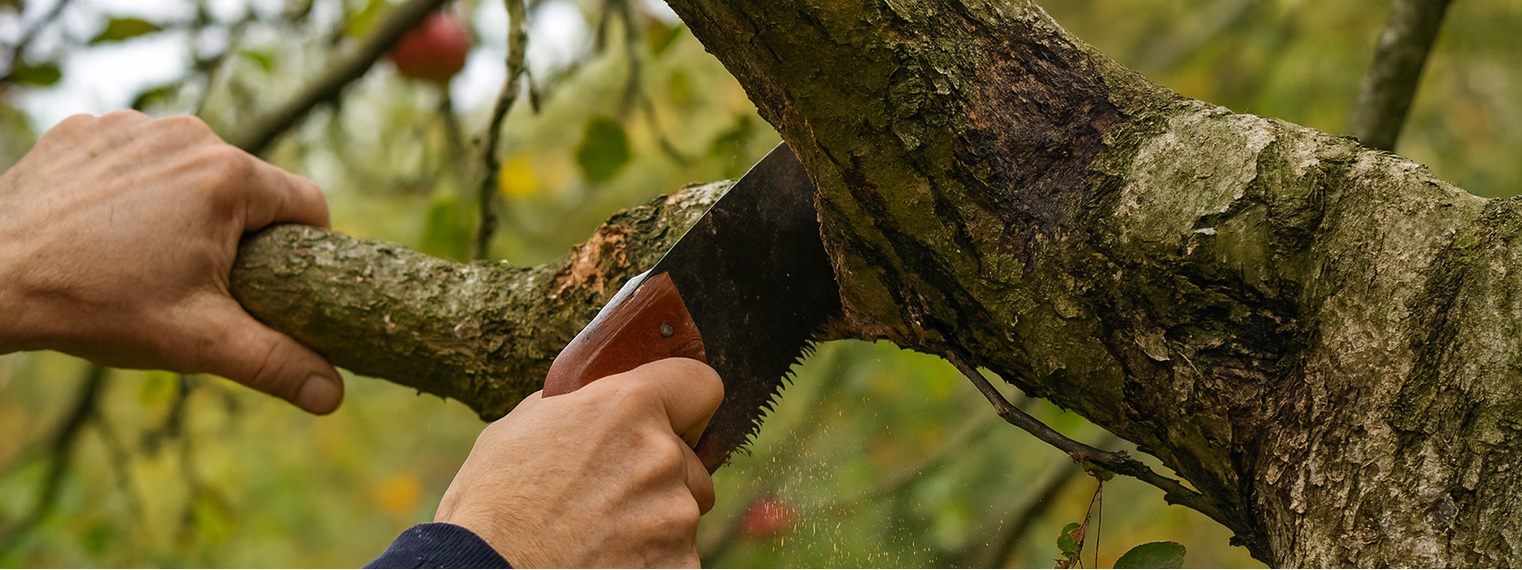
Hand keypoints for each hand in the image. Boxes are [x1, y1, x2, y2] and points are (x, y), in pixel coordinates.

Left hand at [0, 111, 342, 413]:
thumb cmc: (95, 305)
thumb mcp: (198, 342)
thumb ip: (275, 363)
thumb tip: (332, 396)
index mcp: (227, 176)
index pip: (307, 203)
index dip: (308, 247)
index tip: (283, 282)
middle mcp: (188, 135)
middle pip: (247, 186)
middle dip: (239, 231)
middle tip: (204, 282)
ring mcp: (132, 126)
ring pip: (191, 168)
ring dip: (187, 205)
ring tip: (149, 256)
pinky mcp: (86, 129)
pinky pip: (136, 156)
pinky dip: (134, 187)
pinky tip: (107, 228)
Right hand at [434, 358, 722, 567]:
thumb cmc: (492, 505)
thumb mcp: (521, 427)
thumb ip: (578, 405)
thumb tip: (597, 398)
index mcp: (628, 407)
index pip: (700, 384)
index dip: (684, 403)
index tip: (674, 419)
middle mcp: (661, 457)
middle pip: (689, 459)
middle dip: (657, 474)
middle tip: (606, 494)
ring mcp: (674, 516)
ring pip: (680, 510)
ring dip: (653, 519)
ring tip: (597, 533)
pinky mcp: (678, 564)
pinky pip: (675, 553)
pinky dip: (649, 558)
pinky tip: (605, 559)